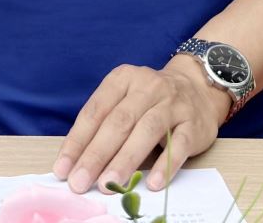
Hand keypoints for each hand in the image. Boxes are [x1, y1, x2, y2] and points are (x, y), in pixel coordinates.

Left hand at [51, 59, 228, 195]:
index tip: (63, 169)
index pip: (95, 112)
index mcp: (123, 79)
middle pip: (118, 122)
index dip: (77, 142)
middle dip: (96, 155)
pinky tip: (153, 183)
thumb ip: (104, 125)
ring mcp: (173, 103)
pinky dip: (166, 165)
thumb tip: (76, 164)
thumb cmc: (151, 101)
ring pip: (146, 131)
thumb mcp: (125, 100)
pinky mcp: (193, 123)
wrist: (199, 89)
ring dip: (125, 160)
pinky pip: (179, 145)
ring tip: (109, 184)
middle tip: (80, 182)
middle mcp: (147, 86)